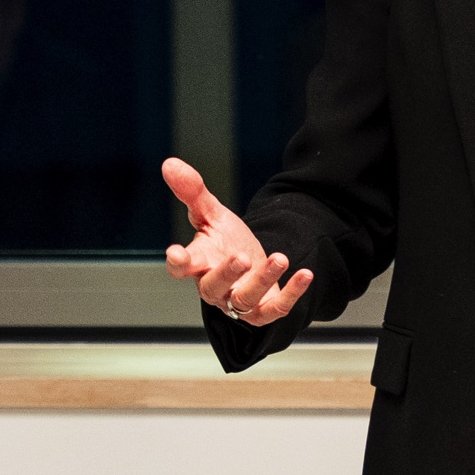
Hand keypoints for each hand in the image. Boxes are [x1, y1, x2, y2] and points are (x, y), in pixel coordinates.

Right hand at [162, 155, 312, 329]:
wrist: (252, 263)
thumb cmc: (225, 241)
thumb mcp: (212, 214)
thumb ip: (192, 192)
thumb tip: (170, 163)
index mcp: (199, 262)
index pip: (181, 267)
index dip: (178, 262)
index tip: (176, 253)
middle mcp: (214, 287)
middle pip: (213, 287)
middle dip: (227, 274)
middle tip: (241, 257)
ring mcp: (238, 301)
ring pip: (245, 299)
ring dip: (262, 279)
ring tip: (279, 257)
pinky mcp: (262, 311)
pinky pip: (276, 309)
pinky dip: (292, 293)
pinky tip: (304, 274)